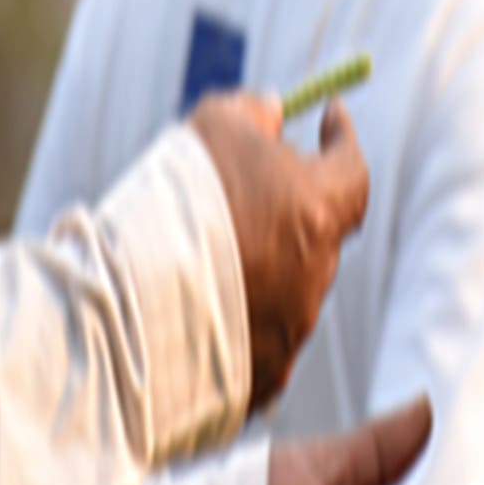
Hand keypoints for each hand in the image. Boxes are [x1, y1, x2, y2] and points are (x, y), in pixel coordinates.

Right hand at [190, 91, 368, 408]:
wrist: (130, 298)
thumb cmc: (177, 198)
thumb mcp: (215, 125)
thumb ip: (254, 113)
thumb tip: (275, 112)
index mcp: (319, 210)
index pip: (353, 171)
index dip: (341, 141)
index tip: (328, 118)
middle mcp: (316, 271)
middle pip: (318, 229)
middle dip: (290, 206)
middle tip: (250, 187)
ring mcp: (294, 327)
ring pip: (287, 282)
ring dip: (260, 262)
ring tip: (201, 252)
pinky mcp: (266, 372)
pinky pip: (262, 335)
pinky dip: (239, 314)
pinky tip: (196, 303)